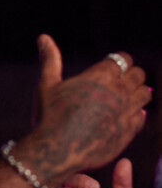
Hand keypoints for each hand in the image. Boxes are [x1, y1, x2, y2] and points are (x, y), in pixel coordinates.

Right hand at [14, 35, 150, 184]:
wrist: (56, 151)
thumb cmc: (48, 115)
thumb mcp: (46, 83)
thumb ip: (50, 59)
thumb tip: (43, 36)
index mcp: (99, 77)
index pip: (122, 59)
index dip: (120, 59)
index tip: (114, 62)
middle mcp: (116, 92)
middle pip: (138, 75)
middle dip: (131, 73)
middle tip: (122, 77)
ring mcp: (124, 113)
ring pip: (144, 94)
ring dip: (138, 91)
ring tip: (128, 93)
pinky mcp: (127, 133)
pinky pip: (141, 117)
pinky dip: (137, 112)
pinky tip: (128, 112)